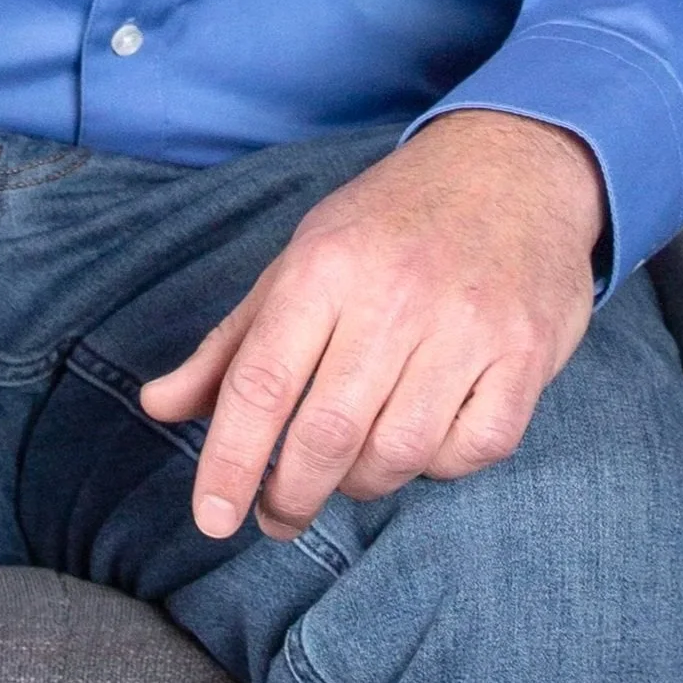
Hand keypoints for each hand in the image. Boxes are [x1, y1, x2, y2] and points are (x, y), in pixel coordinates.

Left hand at [140, 110, 603, 541]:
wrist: (513, 164)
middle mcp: (394, 296)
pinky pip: (471, 451)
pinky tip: (423, 442)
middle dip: (291, 495)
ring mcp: (466, 326)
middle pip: (326, 435)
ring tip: (349, 469)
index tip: (213, 518)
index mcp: (324, 267)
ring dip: (362, 483)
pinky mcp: (524, 355)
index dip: (231, 462)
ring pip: (398, 455)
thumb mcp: (302, 259)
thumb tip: (159, 405)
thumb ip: (233, 343)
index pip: (261, 383)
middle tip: (278, 513)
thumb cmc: (393, 222)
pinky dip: (438, 465)